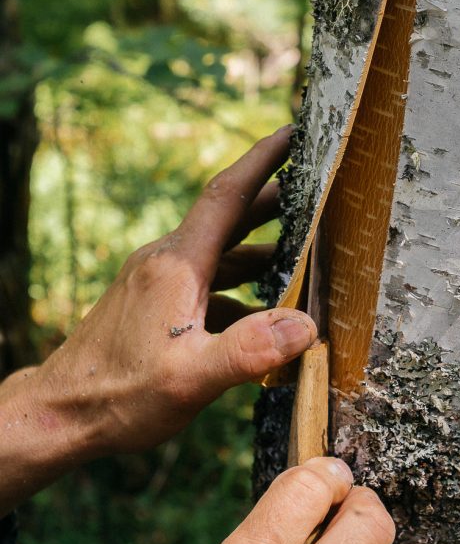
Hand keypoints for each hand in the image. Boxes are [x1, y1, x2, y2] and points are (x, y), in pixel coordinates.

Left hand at [0, 128, 315, 513]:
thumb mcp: (189, 378)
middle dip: (273, 201)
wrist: (59, 413)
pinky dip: (240, 289)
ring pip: (219, 254)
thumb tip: (305, 325)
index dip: (263, 160)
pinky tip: (262, 315)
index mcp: (177, 264)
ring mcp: (158, 283)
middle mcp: (166, 263)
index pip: (227, 195)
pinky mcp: (153, 305)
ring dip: (259, 249)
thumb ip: (250, 350)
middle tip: (316, 189)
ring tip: (303, 252)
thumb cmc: (119, 395)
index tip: (292, 130)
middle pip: (228, 218)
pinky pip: (207, 284)